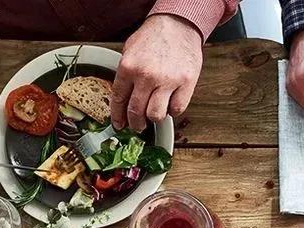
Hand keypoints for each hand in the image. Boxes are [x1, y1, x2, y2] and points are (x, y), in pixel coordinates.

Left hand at [112, 15, 202, 131]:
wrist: (178, 25)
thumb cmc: (155, 37)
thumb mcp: (130, 50)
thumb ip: (125, 74)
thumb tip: (122, 98)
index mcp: (129, 66)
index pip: (119, 99)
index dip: (118, 116)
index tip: (119, 124)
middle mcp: (146, 75)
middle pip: (136, 112)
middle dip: (135, 124)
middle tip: (137, 126)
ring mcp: (167, 81)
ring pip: (156, 115)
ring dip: (154, 118)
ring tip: (154, 114)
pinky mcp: (185, 83)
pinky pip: (176, 109)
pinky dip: (172, 111)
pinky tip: (169, 104)